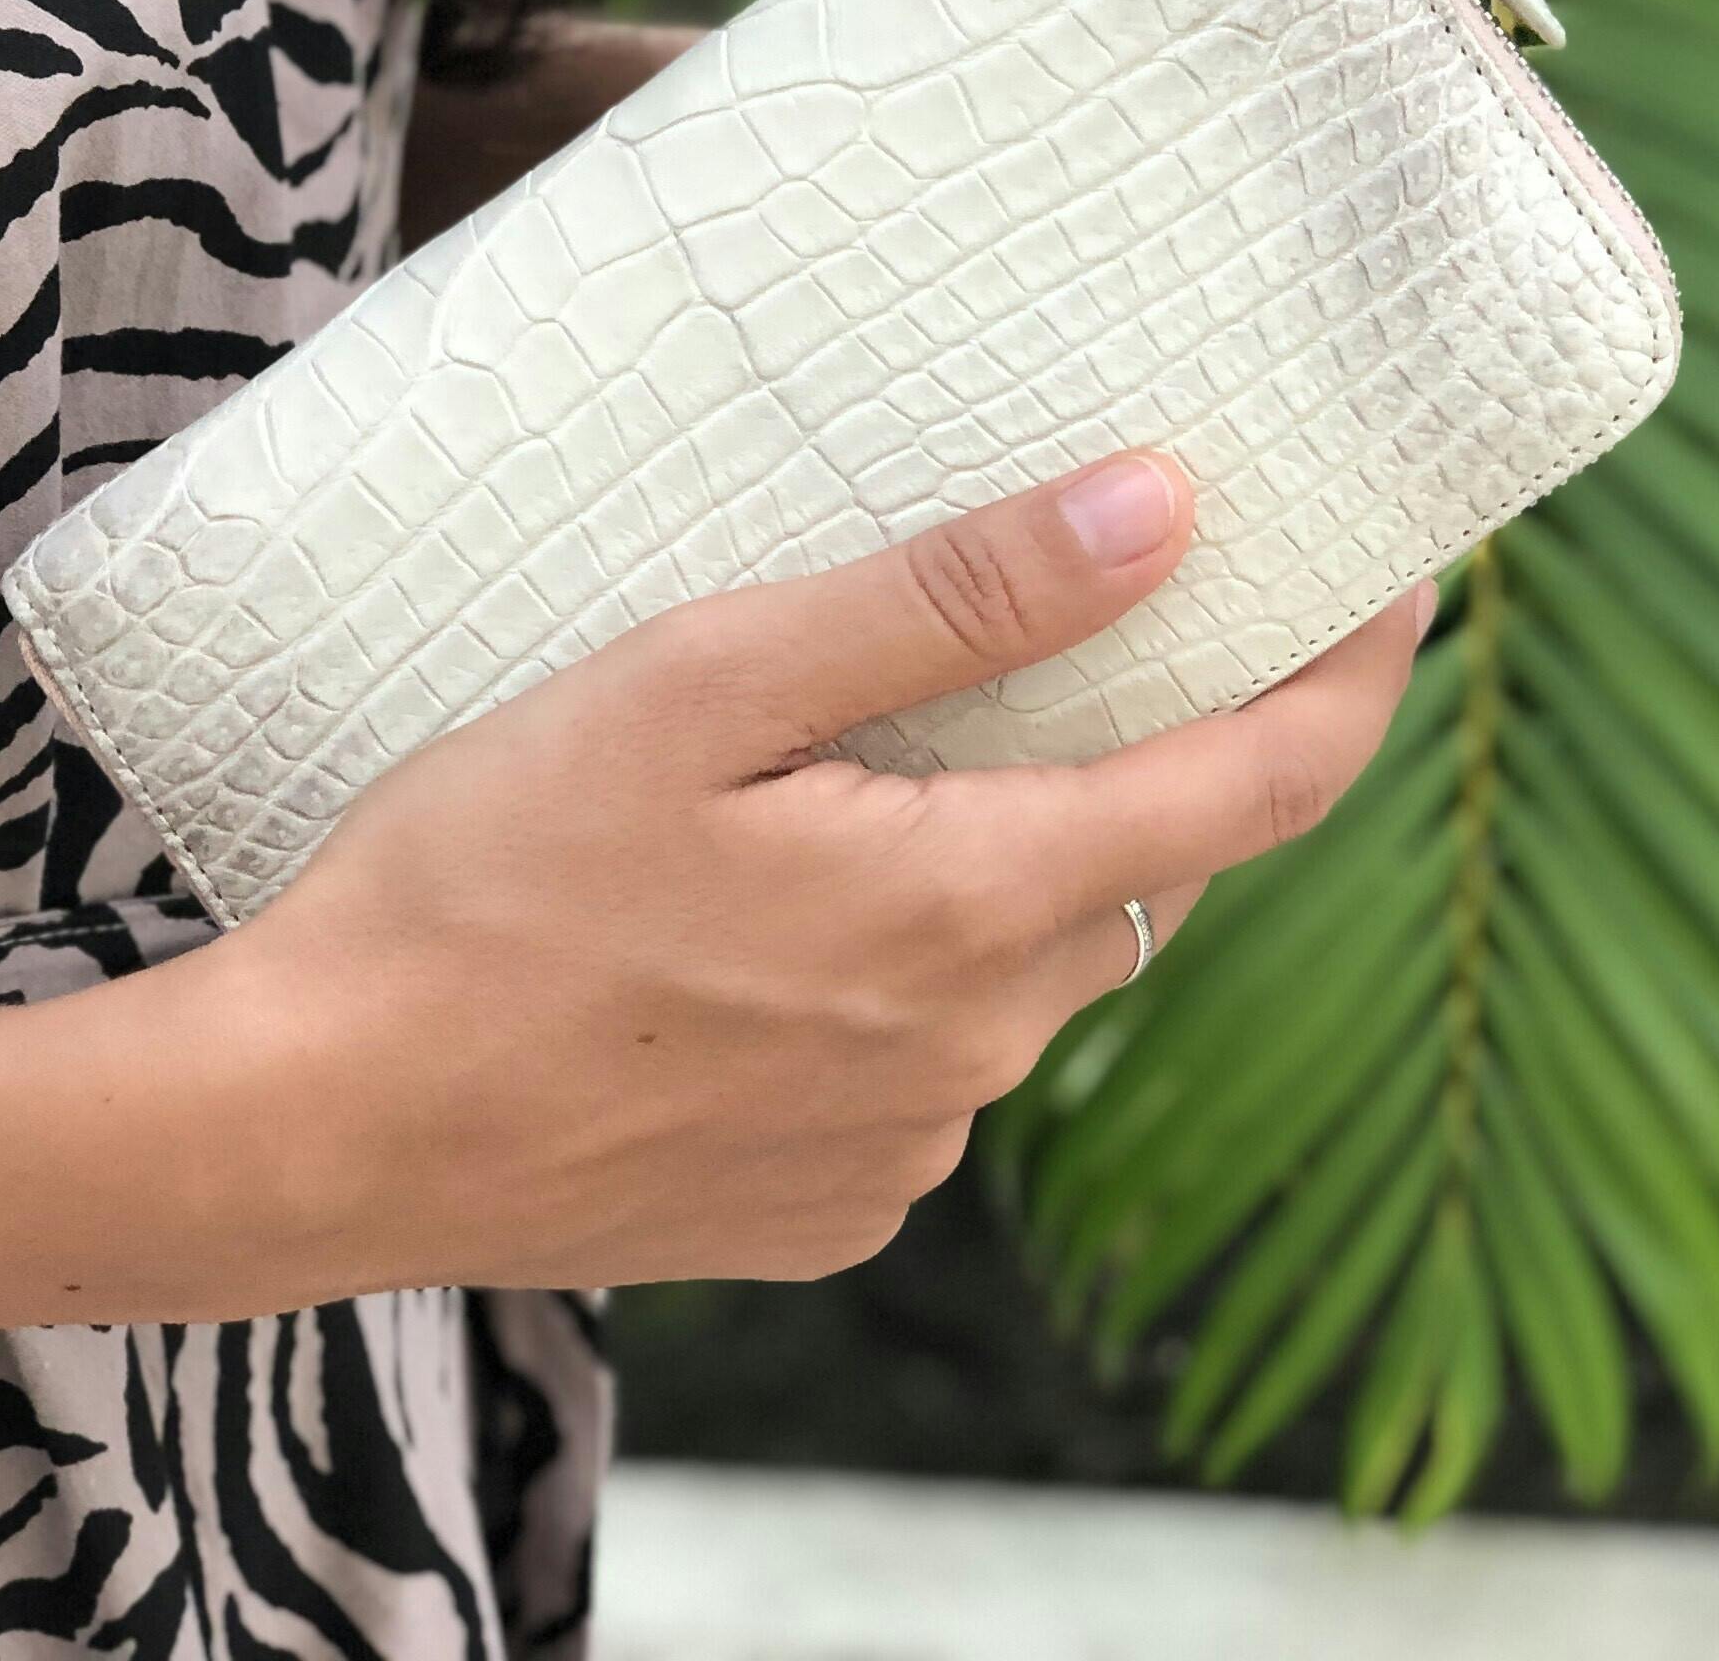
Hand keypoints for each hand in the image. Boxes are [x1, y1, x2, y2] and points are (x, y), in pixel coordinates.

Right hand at [228, 454, 1435, 1289]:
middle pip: (1142, 866)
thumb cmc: (480, 876)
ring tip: (864, 761)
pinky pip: (926, 1060)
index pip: (1264, 786)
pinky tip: (763, 914)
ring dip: (1001, 859)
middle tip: (1094, 617)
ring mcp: (904, 1146)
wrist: (312, 1125)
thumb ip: (948, 603)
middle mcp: (978, 1048)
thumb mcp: (703, 686)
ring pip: (1027, 964)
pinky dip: (900, 970)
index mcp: (973, 906)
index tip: (1405, 571)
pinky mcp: (823, 1206)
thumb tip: (1165, 512)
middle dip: (1150, 744)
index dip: (1357, 673)